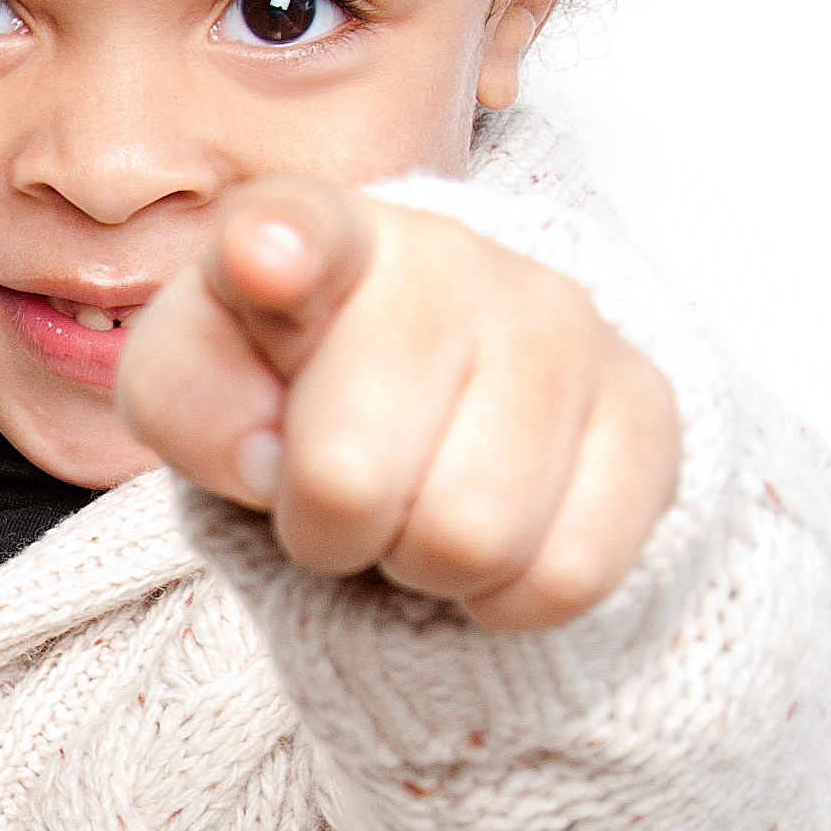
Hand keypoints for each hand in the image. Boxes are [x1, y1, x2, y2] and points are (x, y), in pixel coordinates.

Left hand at [116, 178, 679, 631]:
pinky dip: (508, 597)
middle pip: (351, 474)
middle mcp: (451, 255)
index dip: (277, 252)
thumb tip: (267, 455)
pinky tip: (494, 536)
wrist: (442, 396)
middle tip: (336, 493)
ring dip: (420, 563)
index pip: (301, 233)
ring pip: (472, 536)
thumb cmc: (291, 386)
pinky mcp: (645, 405)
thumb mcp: (193, 383)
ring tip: (416, 504)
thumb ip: (185, 397)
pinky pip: (570, 572)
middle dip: (324, 525)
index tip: (262, 260)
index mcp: (319, 233)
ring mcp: (562, 322)